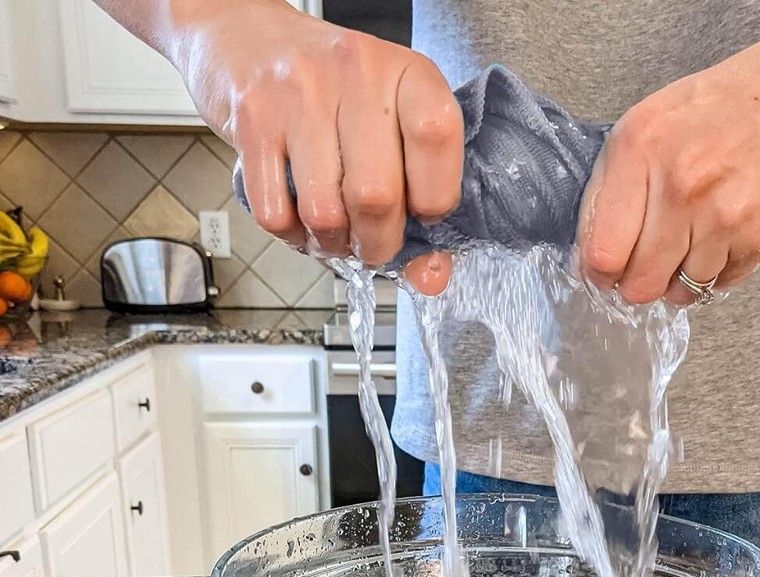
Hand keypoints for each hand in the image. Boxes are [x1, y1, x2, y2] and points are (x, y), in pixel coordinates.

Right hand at [178, 0, 460, 292]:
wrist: (249, 40)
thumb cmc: (335, 94)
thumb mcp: (393, 127)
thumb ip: (421, 202)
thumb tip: (430, 278)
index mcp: (406, 73)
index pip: (435, 137)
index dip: (434, 198)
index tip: (423, 213)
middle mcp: (355, 74)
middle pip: (377, 196)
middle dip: (378, 242)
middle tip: (373, 242)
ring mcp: (298, 94)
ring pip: (326, 214)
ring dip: (333, 243)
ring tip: (336, 232)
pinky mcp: (252, 120)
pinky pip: (277, 214)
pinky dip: (292, 236)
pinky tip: (300, 219)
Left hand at [576, 8, 759, 305]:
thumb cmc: (742, 98)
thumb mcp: (658, 119)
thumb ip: (618, 183)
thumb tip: (593, 253)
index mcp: (643, 145)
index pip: (600, 251)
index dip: (600, 271)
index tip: (606, 270)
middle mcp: (682, 180)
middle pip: (638, 284)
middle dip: (639, 282)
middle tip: (651, 262)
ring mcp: (726, 212)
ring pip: (679, 291)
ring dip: (682, 277)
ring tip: (698, 235)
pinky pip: (722, 285)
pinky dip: (720, 270)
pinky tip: (729, 232)